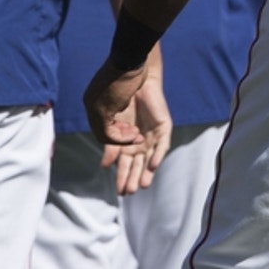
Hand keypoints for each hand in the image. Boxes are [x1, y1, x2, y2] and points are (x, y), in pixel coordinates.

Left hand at [84, 57, 149, 147]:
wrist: (129, 57)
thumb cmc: (131, 66)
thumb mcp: (123, 85)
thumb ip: (119, 99)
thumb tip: (121, 106)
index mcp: (93, 96)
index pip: (100, 121)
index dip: (116, 129)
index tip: (131, 128)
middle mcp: (90, 103)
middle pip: (99, 130)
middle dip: (119, 136)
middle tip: (134, 135)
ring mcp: (93, 108)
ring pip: (103, 135)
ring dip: (122, 139)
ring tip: (136, 136)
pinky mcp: (101, 111)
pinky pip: (108, 135)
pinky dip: (122, 139)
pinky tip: (133, 134)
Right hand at [100, 66, 172, 195]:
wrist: (132, 76)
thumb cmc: (119, 97)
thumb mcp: (108, 123)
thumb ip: (109, 144)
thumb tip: (105, 166)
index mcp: (124, 140)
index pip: (123, 163)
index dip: (121, 176)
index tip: (119, 192)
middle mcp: (139, 140)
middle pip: (136, 164)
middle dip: (132, 178)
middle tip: (128, 193)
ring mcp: (152, 134)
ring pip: (150, 158)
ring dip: (146, 172)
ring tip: (142, 186)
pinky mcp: (164, 127)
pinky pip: (162, 144)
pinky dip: (158, 155)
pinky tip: (152, 165)